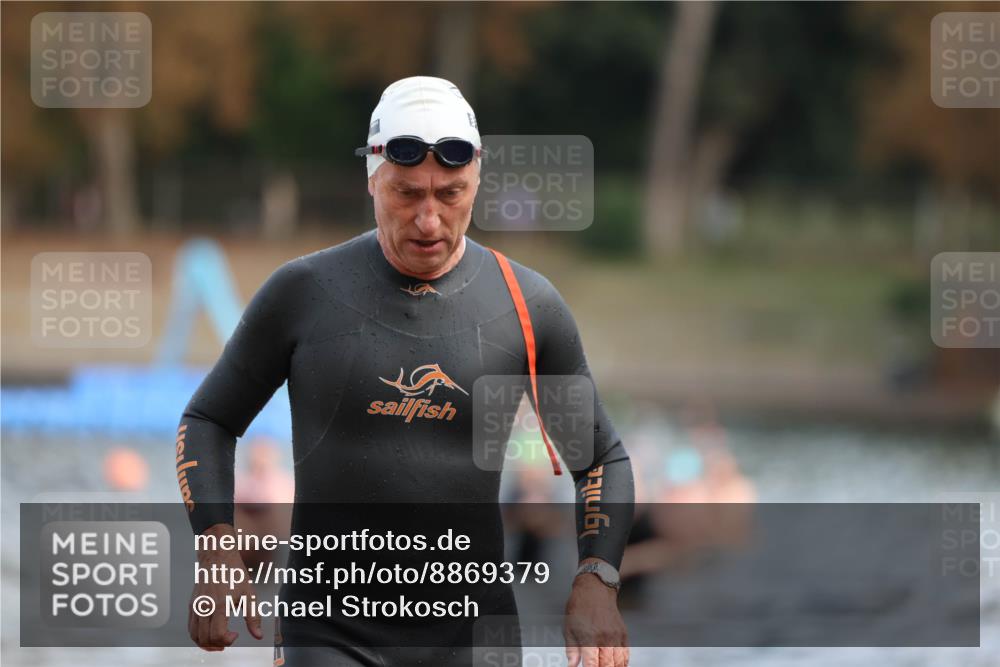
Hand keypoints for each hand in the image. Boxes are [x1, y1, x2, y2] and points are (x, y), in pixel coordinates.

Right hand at [188, 523, 262, 650]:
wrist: (217, 557)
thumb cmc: (234, 573)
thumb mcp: (249, 594)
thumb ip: (253, 617)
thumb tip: (258, 635)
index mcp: (220, 605)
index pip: (218, 635)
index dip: (228, 640)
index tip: (236, 634)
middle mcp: (205, 608)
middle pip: (205, 639)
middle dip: (218, 645)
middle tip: (229, 640)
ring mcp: (196, 607)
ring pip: (195, 636)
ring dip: (206, 643)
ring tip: (219, 641)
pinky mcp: (191, 605)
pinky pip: (190, 628)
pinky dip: (198, 636)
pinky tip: (209, 634)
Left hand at [564, 560, 628, 666]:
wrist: (595, 589)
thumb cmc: (580, 606)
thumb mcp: (569, 628)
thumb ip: (572, 650)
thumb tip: (572, 665)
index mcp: (589, 637)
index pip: (593, 664)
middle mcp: (605, 637)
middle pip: (607, 665)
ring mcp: (616, 636)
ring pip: (618, 662)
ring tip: (605, 666)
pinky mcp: (623, 633)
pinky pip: (626, 654)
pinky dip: (622, 662)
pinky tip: (616, 664)